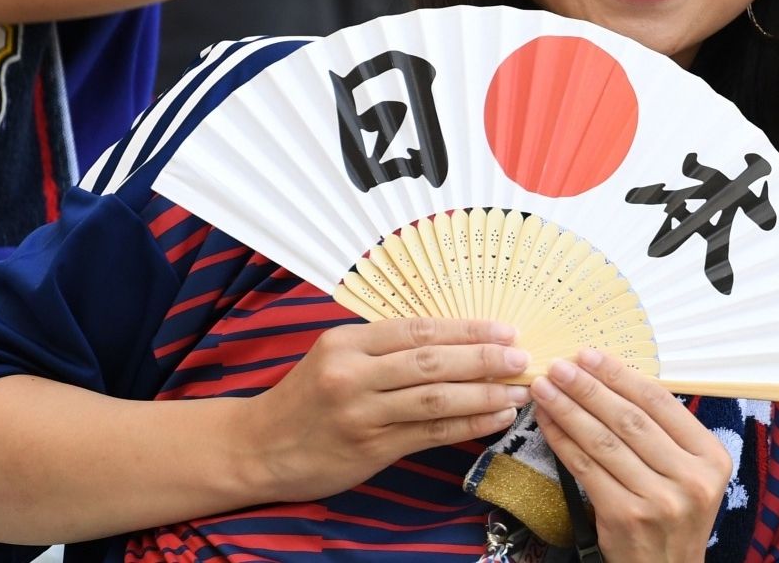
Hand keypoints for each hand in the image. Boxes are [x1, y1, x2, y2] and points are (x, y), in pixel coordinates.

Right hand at [245, 317, 530, 501]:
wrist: (258, 447)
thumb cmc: (306, 398)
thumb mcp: (336, 358)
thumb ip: (385, 349)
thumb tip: (456, 340)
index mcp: (347, 343)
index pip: (418, 329)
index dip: (466, 329)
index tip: (504, 329)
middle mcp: (353, 375)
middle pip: (432, 361)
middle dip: (483, 358)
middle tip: (521, 357)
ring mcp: (361, 414)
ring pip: (435, 398)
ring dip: (483, 394)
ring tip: (517, 391)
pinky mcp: (370, 448)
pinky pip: (430, 432)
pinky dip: (467, 424)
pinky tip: (494, 418)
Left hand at [533, 349, 733, 562]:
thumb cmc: (675, 518)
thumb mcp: (690, 475)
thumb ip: (666, 436)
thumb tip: (614, 382)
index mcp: (711, 458)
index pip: (661, 403)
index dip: (621, 376)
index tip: (590, 356)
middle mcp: (690, 478)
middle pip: (629, 419)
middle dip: (589, 387)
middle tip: (560, 366)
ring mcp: (658, 499)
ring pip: (604, 441)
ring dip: (569, 410)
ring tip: (545, 389)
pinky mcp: (624, 516)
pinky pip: (586, 468)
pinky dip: (563, 441)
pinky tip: (548, 423)